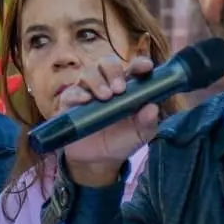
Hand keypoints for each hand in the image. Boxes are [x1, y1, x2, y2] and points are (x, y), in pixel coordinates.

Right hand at [59, 53, 159, 187]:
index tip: (146, 67)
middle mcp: (107, 83)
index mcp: (128, 87)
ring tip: (105, 97)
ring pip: (89, 72)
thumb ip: (148, 122)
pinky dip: (78, 94)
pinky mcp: (70, 102)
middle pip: (108, 63)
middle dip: (114, 71)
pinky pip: (71, 92)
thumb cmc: (122, 140)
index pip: (134, 68)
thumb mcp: (140, 135)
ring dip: (97, 81)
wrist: (98, 161)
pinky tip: (85, 100)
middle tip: (119, 89)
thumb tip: (153, 108)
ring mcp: (87, 90)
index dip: (140, 64)